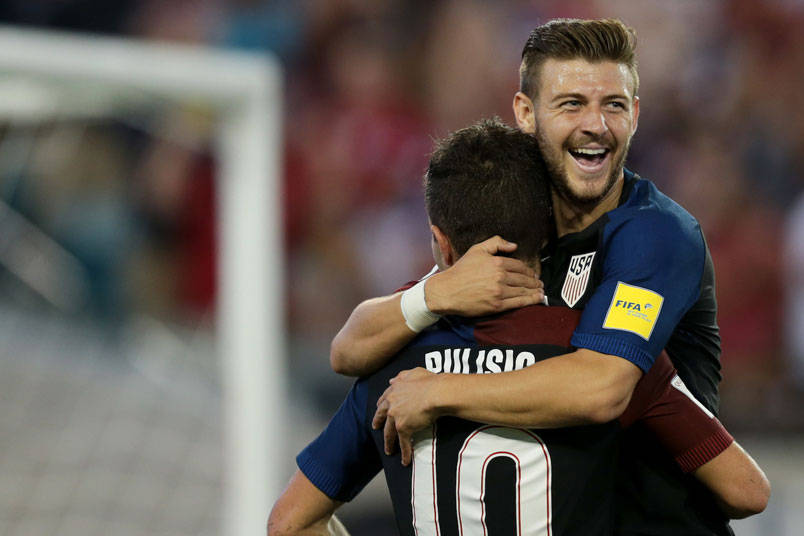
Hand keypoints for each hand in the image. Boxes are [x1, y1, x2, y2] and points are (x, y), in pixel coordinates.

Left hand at [372, 367, 440, 465]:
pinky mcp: (403, 428)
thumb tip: (392, 380)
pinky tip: (405, 461)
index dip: (381, 406)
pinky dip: (404, 453)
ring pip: (389, 433)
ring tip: (389, 451)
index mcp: (393, 391)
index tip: (379, 410)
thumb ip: (401, 376)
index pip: (383, 400)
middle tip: (376, 428)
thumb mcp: (413, 373)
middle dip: (378, 423)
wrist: (436, 393)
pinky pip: (403, 443)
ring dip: (389, 443)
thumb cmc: (429, 382)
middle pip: (381, 417)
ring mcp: (396, 417)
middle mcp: (391, 404)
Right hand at [425, 236, 543, 315]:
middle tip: (540, 283)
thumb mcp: (476, 250)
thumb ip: (495, 243)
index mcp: (497, 262)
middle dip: (534, 281)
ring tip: (541, 291)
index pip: (520, 266)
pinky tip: (537, 299)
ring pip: (523, 291)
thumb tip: (514, 245)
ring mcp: (499, 292)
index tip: (533, 273)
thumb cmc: (460, 270)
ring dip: (535, 291)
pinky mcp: (497, 305)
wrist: (447, 291)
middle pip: (524, 279)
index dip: (529, 270)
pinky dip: (530, 301)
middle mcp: (500, 277)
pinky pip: (518, 303)